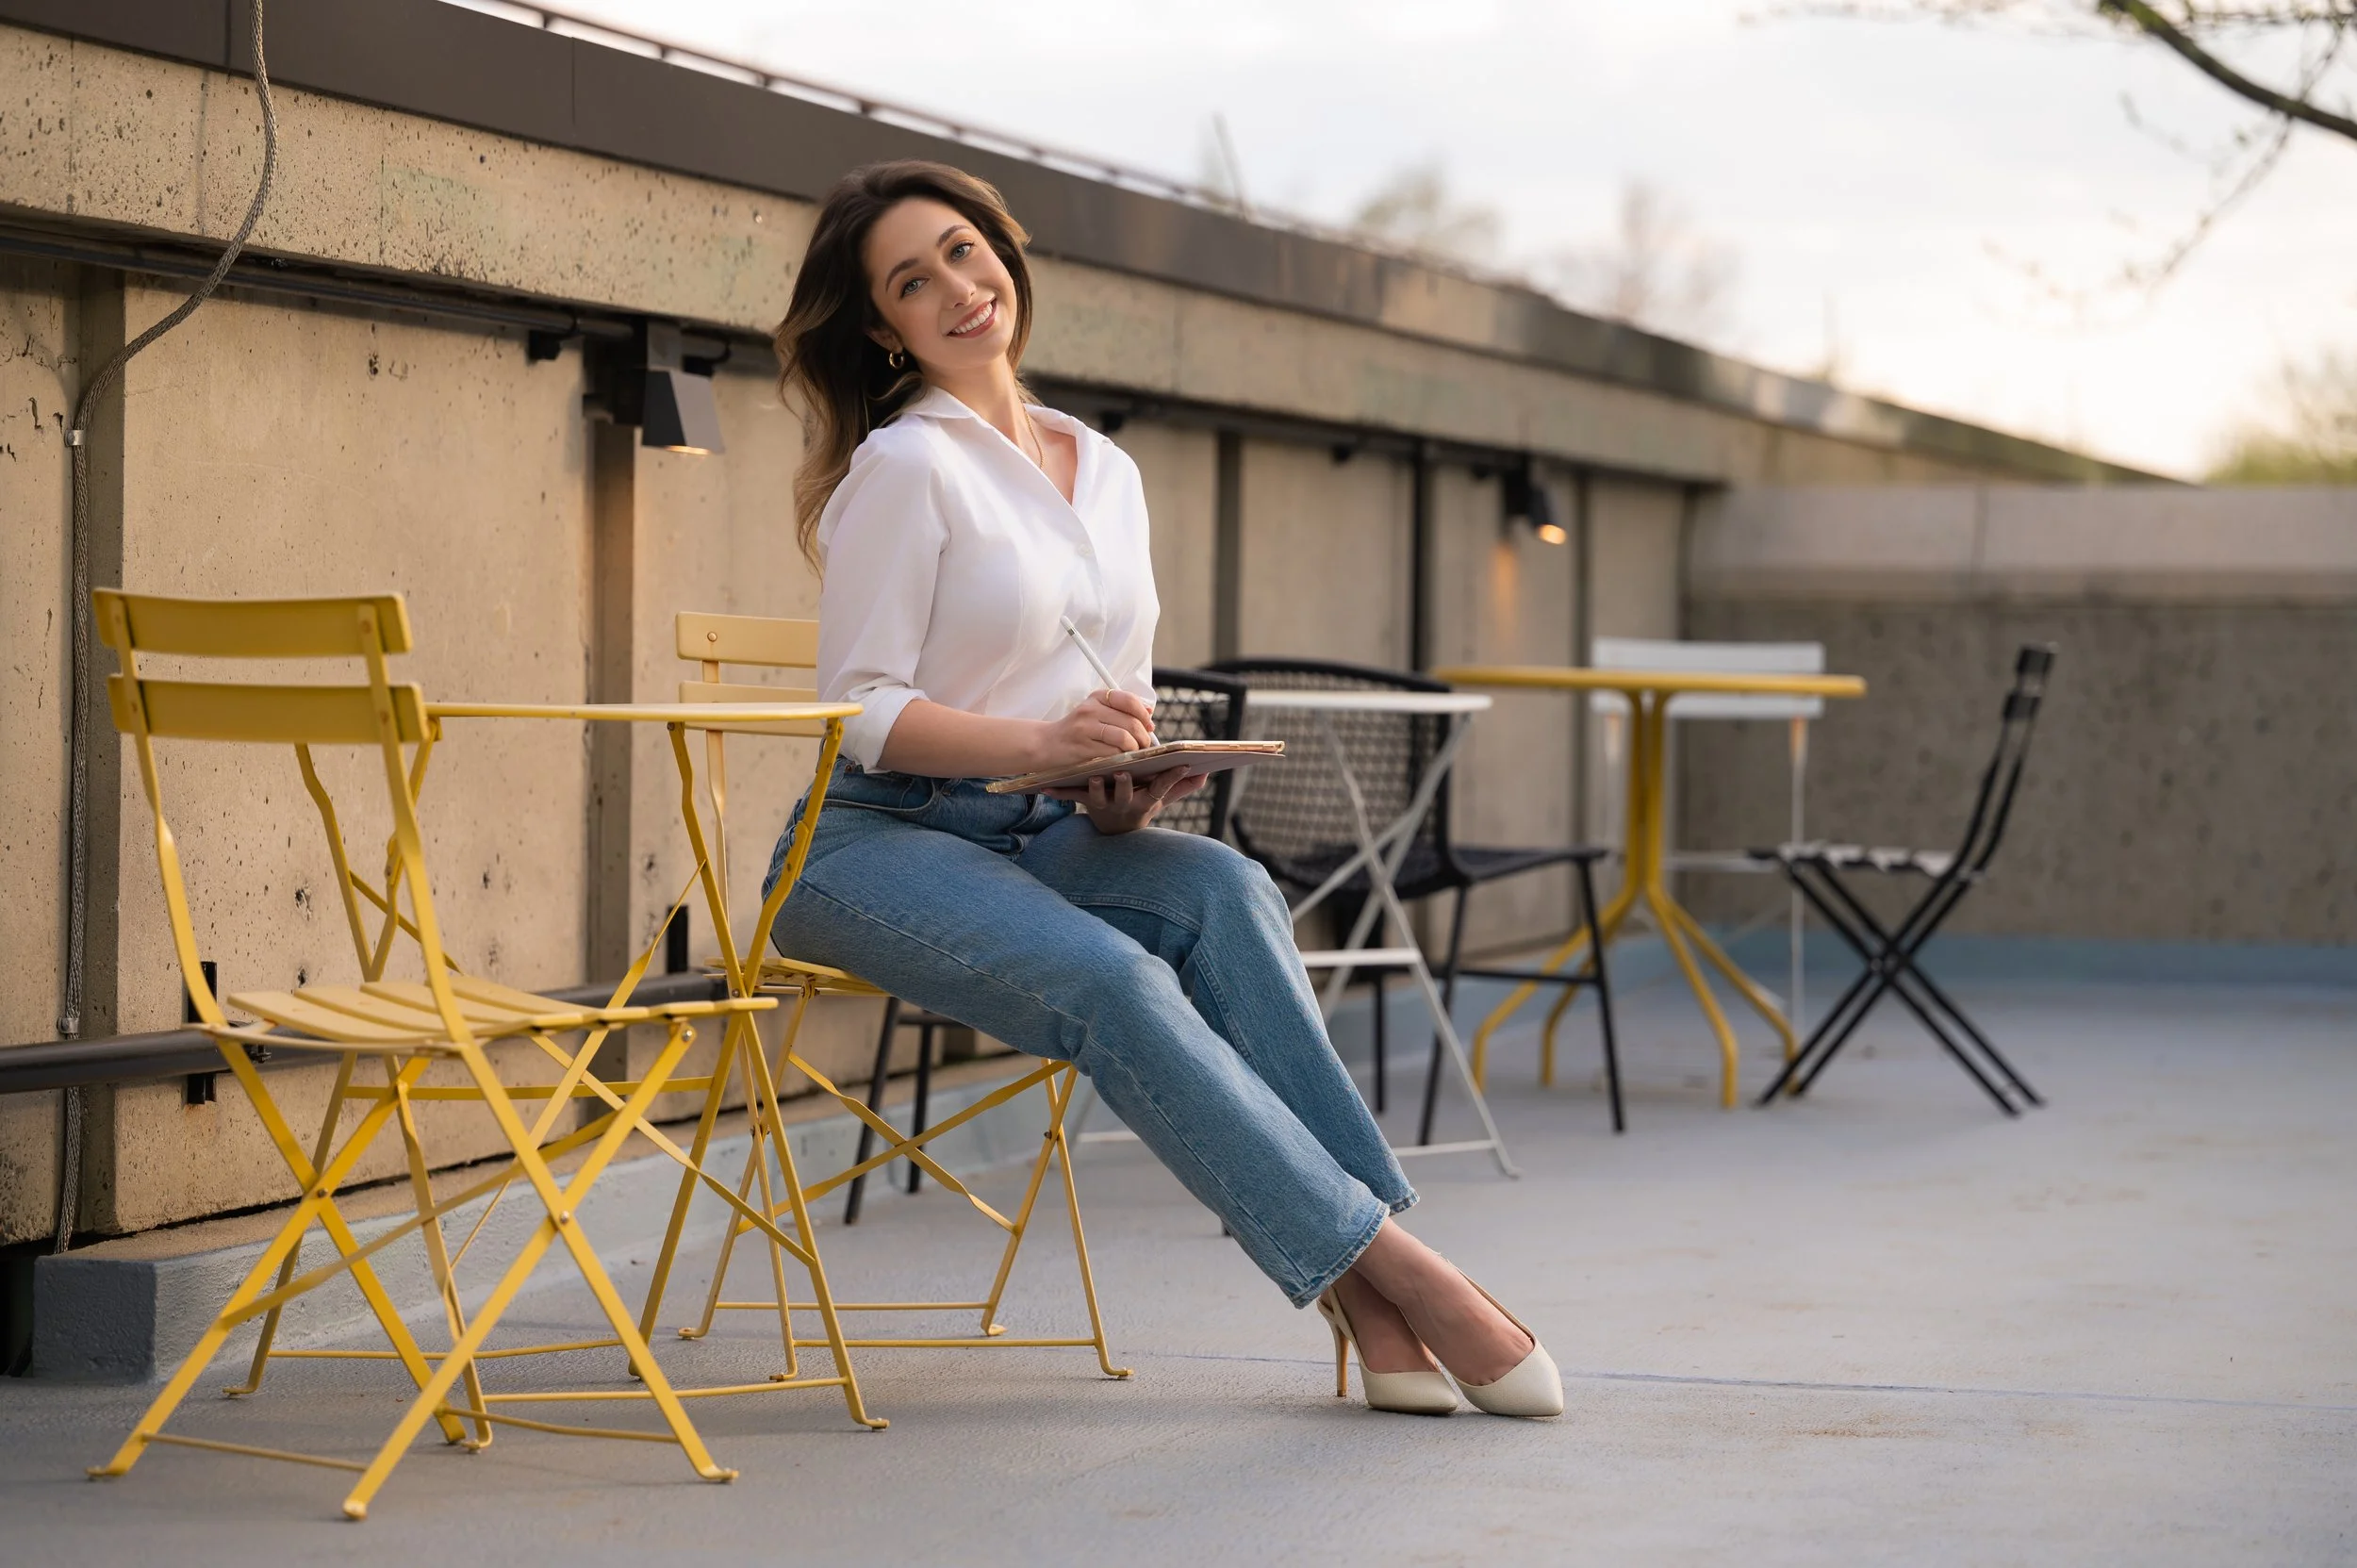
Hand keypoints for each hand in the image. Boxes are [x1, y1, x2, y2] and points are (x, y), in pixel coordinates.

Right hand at [1032, 689, 1155, 770]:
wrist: (1047, 743)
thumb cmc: (1076, 730)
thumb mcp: (1096, 712)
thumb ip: (1121, 710)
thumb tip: (1149, 711)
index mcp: (1097, 697)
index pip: (1129, 700)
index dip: (1144, 715)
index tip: (1149, 726)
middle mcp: (1091, 709)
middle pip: (1130, 721)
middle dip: (1143, 736)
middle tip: (1145, 745)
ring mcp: (1085, 728)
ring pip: (1124, 737)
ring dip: (1135, 748)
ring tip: (1135, 752)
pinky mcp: (1083, 747)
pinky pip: (1113, 753)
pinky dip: (1122, 758)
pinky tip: (1122, 759)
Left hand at [1044, 768, 1206, 833]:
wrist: (1114, 828)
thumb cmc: (1141, 803)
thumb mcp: (1162, 798)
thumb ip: (1182, 786)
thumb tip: (1206, 773)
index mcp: (1146, 799)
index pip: (1162, 787)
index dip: (1172, 777)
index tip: (1182, 764)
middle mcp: (1125, 802)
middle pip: (1126, 793)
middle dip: (1125, 784)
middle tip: (1123, 771)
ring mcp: (1104, 803)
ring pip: (1098, 795)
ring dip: (1095, 787)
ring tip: (1092, 777)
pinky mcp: (1085, 801)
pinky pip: (1071, 795)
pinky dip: (1057, 791)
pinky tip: (1044, 785)